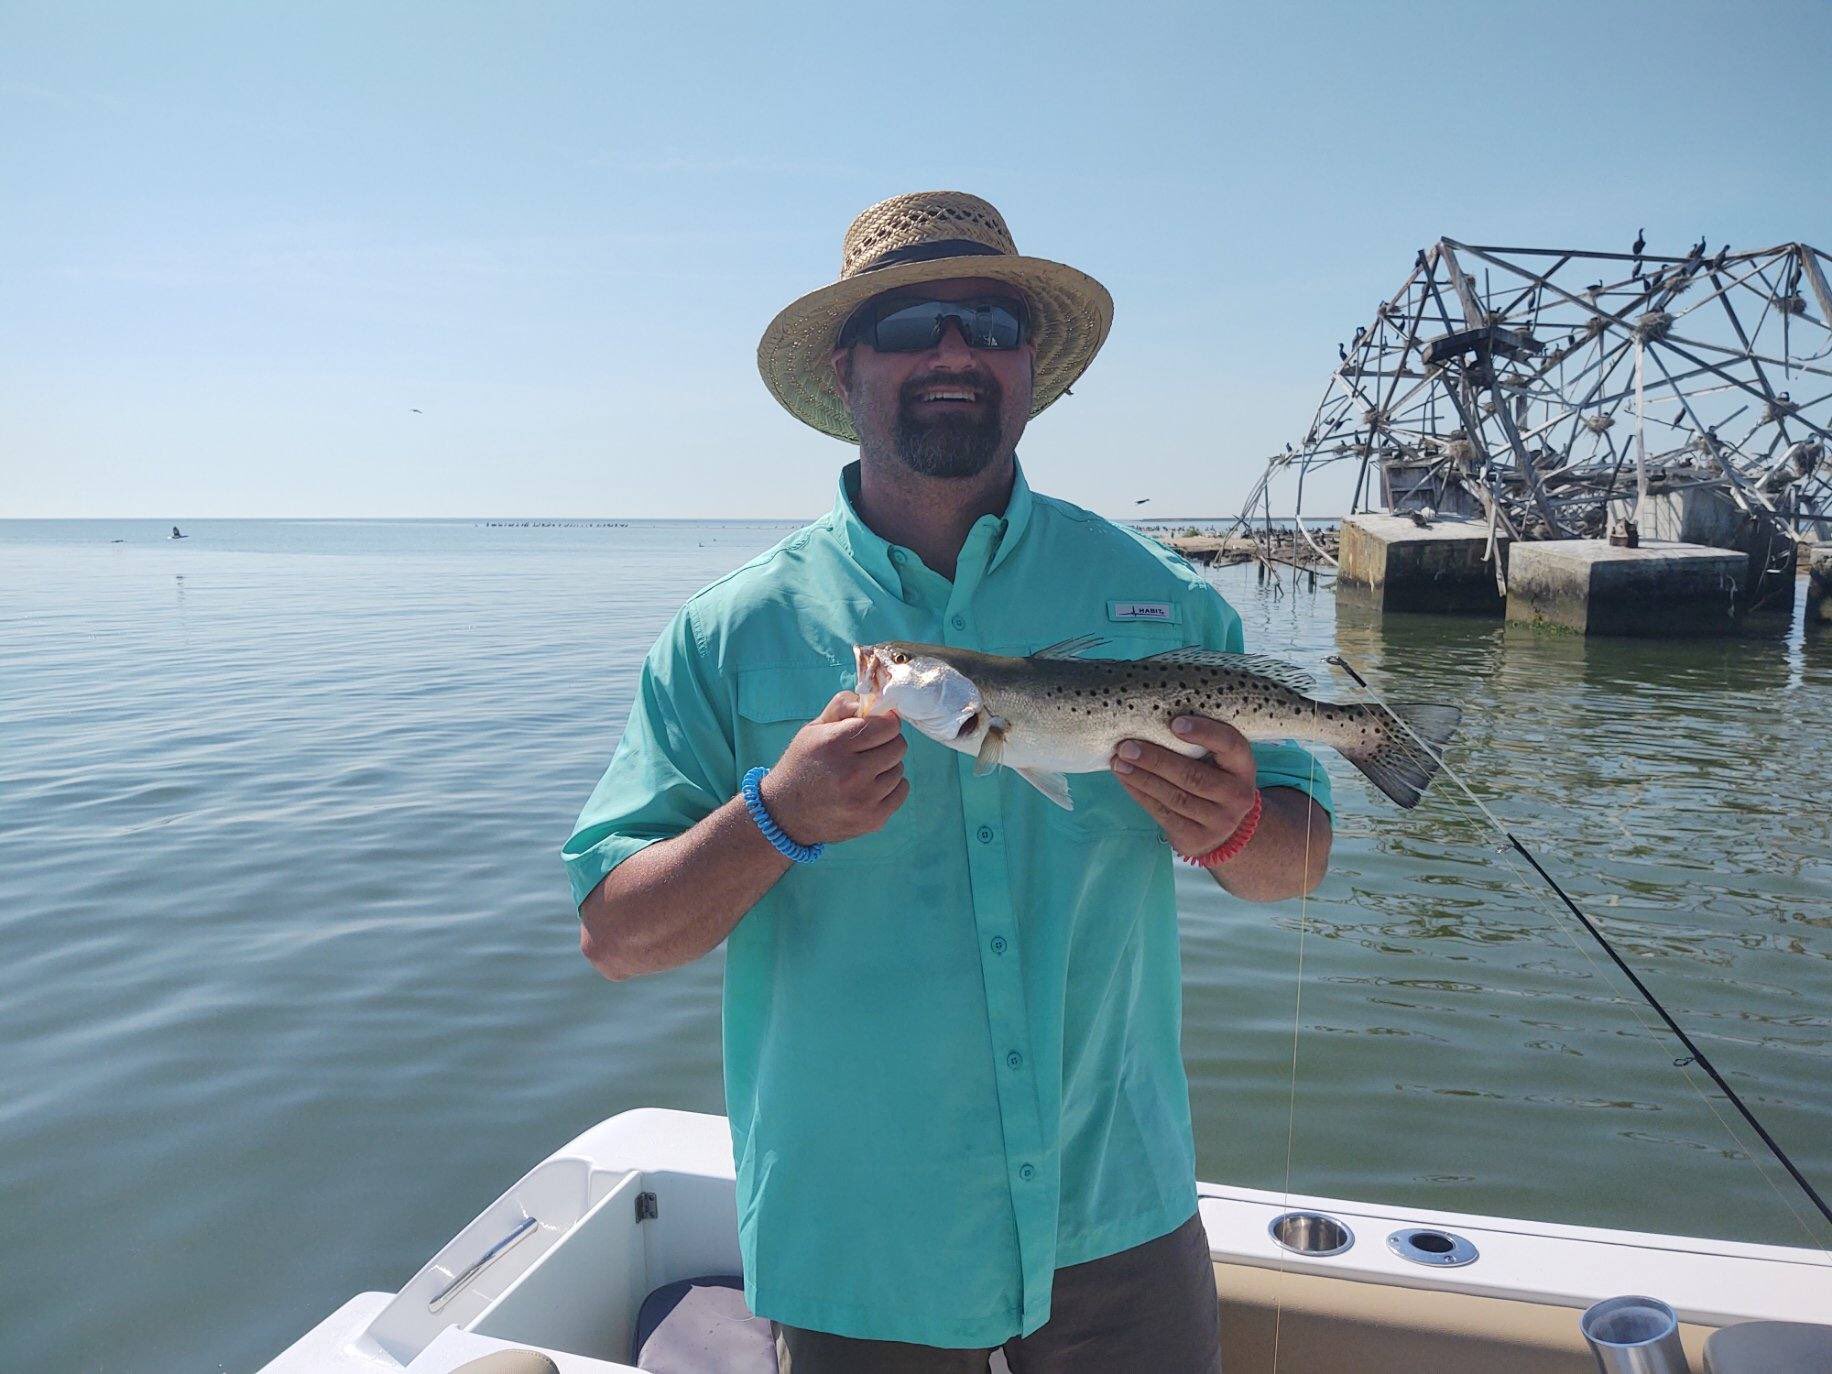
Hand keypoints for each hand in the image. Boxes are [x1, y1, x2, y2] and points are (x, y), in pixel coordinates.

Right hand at [759, 691, 908, 846]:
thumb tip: (876, 700)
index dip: (885, 722)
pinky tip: (870, 787)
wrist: (785, 815)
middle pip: (898, 746)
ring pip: (899, 769)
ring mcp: (864, 800)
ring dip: (886, 766)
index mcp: (835, 744)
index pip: (888, 726)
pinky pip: (901, 791)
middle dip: (887, 742)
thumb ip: (843, 707)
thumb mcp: (813, 729)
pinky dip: (890, 786)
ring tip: (864, 770)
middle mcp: (851, 773)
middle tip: (869, 748)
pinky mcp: (873, 820)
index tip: (878, 725)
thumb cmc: (801, 765)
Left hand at [1110, 715, 1257, 858]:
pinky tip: (1125, 780)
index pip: (1230, 745)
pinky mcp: (1197, 839)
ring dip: (1142, 778)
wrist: (1225, 829)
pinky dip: (1140, 795)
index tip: (1174, 723)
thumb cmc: (1214, 780)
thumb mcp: (1219, 762)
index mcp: (1243, 767)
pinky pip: (1163, 814)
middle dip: (1156, 760)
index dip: (1205, 732)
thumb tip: (1153, 721)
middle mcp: (1237, 796)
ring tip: (1119, 762)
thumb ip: (1198, 745)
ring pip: (1175, 797)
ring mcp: (1219, 821)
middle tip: (1127, 746)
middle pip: (1193, 776)